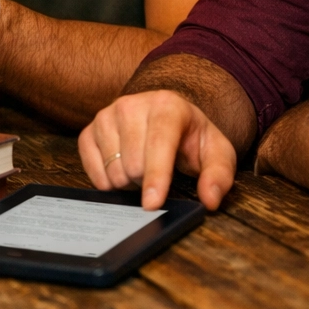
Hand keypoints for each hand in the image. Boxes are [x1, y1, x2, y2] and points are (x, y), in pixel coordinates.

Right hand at [79, 89, 237, 211]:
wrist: (167, 116)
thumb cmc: (191, 138)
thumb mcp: (216, 153)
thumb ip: (219, 176)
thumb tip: (210, 200)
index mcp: (167, 106)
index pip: (159, 144)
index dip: (156, 176)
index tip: (152, 203)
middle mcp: (132, 105)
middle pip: (133, 163)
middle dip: (146, 182)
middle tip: (159, 175)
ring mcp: (107, 115)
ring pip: (112, 168)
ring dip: (128, 182)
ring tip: (142, 170)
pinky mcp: (90, 128)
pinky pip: (91, 165)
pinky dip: (106, 179)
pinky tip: (122, 172)